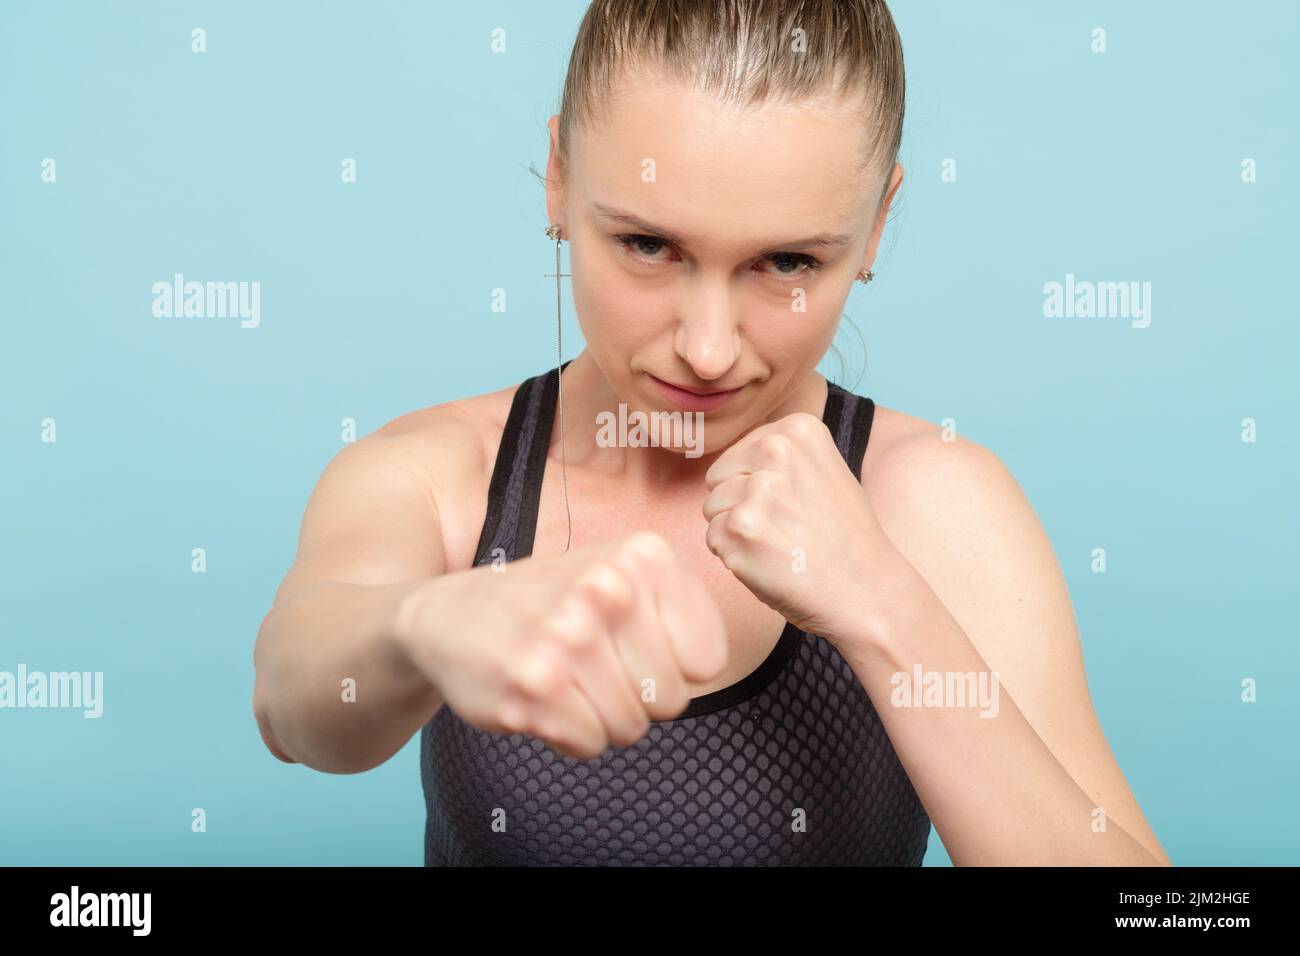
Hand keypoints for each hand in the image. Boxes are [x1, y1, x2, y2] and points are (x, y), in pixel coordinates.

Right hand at [397, 531, 728, 759]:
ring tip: (565, 678)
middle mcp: (607, 590)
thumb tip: (704, 669)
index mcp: (641, 557)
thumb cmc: (550, 601)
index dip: (674, 666)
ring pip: (631, 728)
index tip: (634, 646)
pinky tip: (541, 696)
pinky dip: (569, 735)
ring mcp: (568, 640)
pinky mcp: (532, 689)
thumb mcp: (619, 575)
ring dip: (600, 717)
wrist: (445, 616)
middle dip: (637, 697)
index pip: (708, 659)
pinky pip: (590, 745)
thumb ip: (677, 610)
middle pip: (672, 700)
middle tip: (592, 665)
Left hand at [702, 411, 895, 641]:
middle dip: (739, 505)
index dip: (757, 486)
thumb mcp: (823, 471)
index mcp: (797, 430)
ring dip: (737, 532)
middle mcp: (776, 450)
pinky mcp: (741, 528)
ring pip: (713, 509)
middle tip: (784, 528)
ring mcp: (757, 490)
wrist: (865, 589)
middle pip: (718, 478)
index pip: (738, 455)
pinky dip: (734, 557)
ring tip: (779, 545)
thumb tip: (732, 461)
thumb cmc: (843, 537)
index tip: (793, 505)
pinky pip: (713, 539)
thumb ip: (780, 456)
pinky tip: (770, 562)